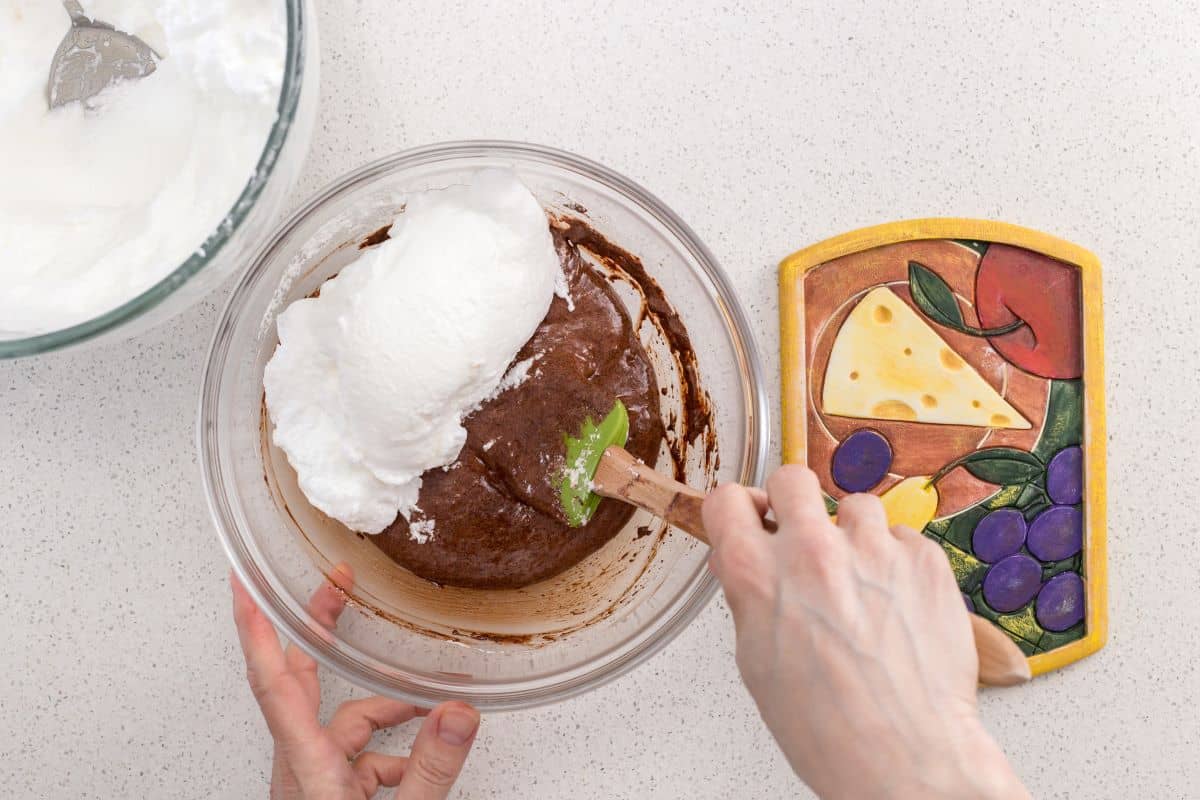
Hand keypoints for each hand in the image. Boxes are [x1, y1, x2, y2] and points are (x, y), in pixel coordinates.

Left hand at [231, 568, 479, 798]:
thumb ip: (429, 772)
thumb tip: (456, 713)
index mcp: (308, 768)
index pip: (272, 682)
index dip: (255, 628)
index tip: (242, 585)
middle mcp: (301, 769)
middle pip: (298, 683)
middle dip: (317, 631)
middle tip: (335, 586)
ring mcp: (312, 783)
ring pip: (341, 724)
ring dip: (384, 711)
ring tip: (430, 710)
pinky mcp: (326, 797)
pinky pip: (355, 757)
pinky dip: (389, 751)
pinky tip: (419, 761)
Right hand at [703, 466, 1028, 799]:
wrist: (906, 757)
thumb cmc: (828, 727)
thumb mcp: (756, 663)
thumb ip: (748, 597)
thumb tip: (743, 562)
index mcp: (758, 575)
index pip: (727, 499)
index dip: (737, 508)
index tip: (747, 516)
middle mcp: (812, 551)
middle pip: (791, 478)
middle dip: (794, 503)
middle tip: (803, 537)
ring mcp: (873, 550)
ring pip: (855, 506)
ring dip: (854, 535)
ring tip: (862, 583)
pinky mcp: (924, 559)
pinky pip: (904, 537)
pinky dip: (897, 563)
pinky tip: (897, 604)